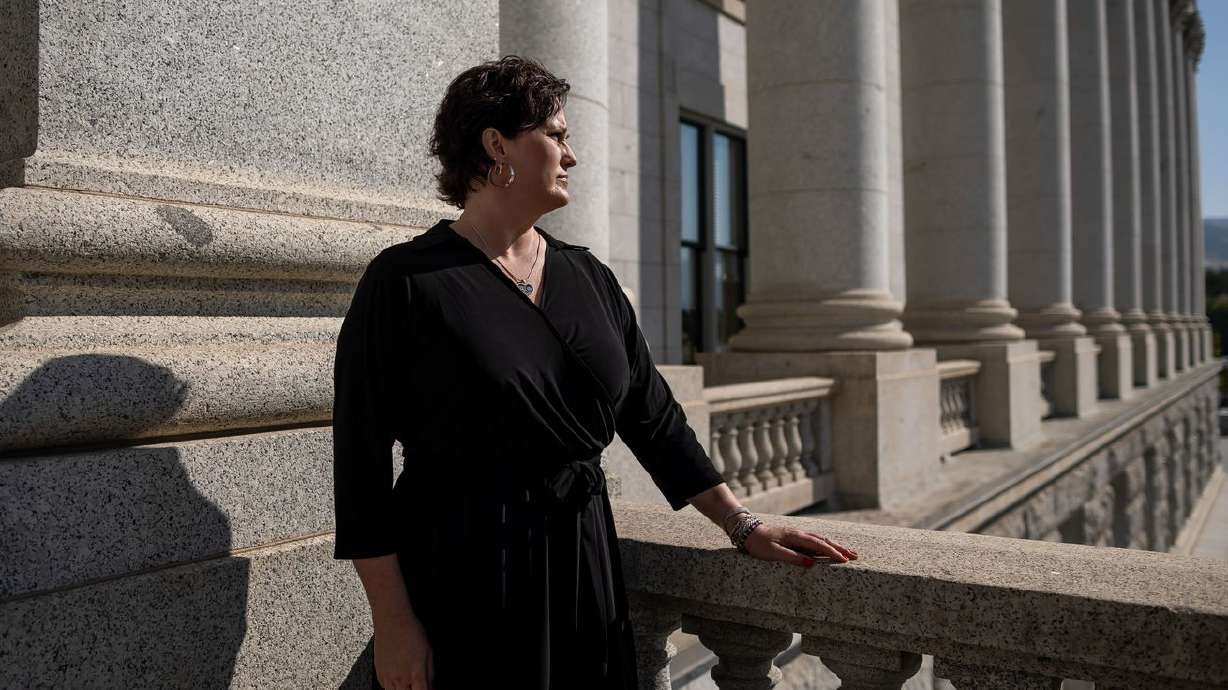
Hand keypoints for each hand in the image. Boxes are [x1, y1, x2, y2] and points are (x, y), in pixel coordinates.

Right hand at [373, 613, 434, 689]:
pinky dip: (393, 686)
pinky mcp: (379, 674)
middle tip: (416, 684)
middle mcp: (401, 679)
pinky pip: (386, 687)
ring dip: (402, 689)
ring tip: (407, 682)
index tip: (426, 688)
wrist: (392, 621)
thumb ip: (430, 674)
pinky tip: (398, 678)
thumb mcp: (429, 654)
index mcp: (416, 674)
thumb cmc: (411, 633)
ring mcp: (388, 677)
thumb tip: (431, 686)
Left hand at [741, 522, 857, 567]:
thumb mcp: (774, 553)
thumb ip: (793, 558)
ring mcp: (798, 535)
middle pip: (824, 540)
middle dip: (840, 548)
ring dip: (835, 545)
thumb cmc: (760, 544)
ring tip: (848, 552)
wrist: (749, 531)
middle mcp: (800, 534)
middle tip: (854, 555)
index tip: (845, 560)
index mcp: (796, 537)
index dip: (833, 552)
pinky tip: (831, 547)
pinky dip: (826, 544)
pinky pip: (815, 541)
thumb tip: (812, 563)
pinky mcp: (795, 538)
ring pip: (821, 540)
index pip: (819, 545)